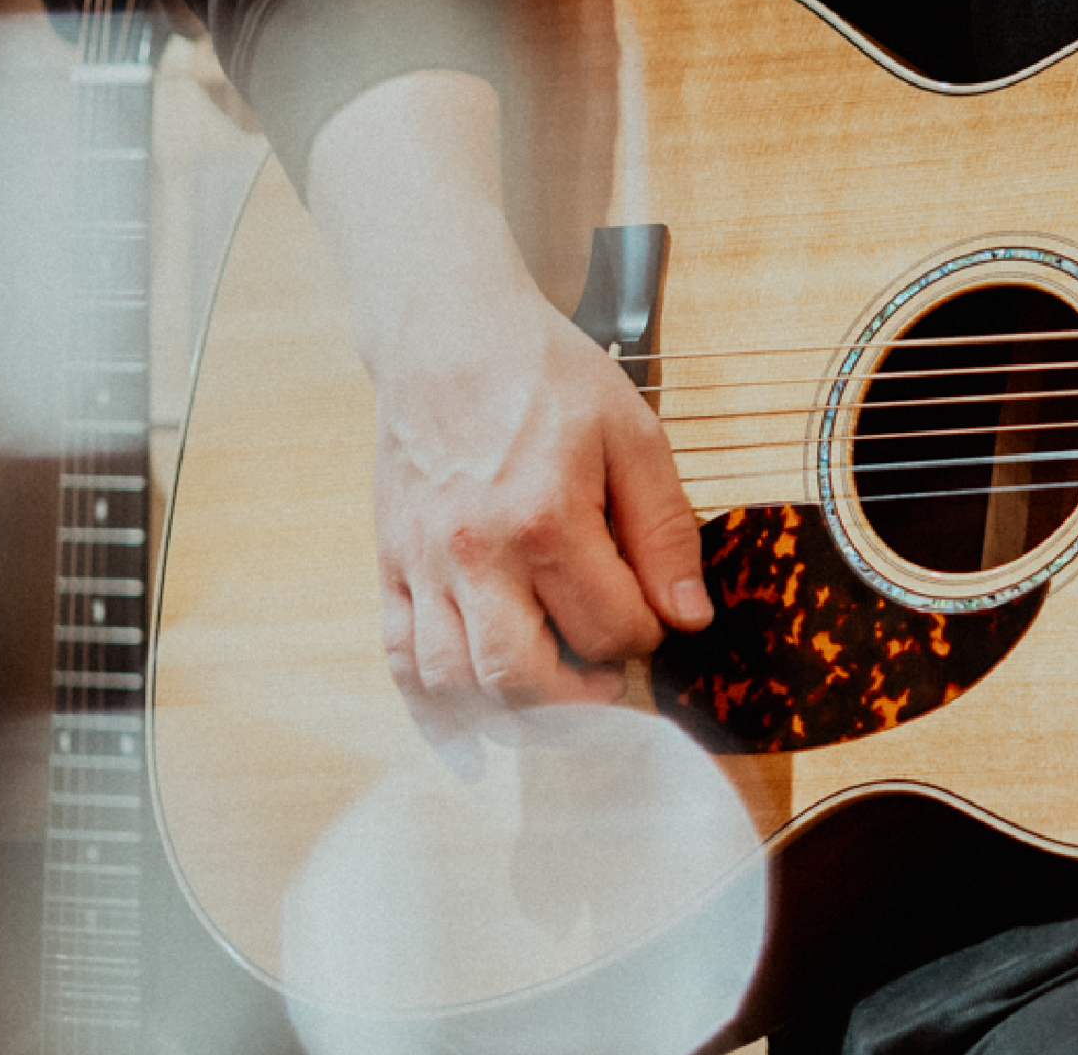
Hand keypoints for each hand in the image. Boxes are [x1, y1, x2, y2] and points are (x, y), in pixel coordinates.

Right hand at [306, 70, 715, 766]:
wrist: (446, 333)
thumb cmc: (545, 376)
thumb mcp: (633, 435)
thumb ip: (665, 529)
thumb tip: (687, 617)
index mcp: (546, 516)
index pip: (611, 627)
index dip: (646, 636)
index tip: (653, 616)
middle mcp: (476, 551)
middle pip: (523, 681)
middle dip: (581, 703)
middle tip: (610, 686)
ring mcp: (424, 563)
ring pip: (456, 684)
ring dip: (513, 718)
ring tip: (558, 701)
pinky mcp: (391, 566)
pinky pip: (400, 662)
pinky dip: (433, 715)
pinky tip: (471, 745)